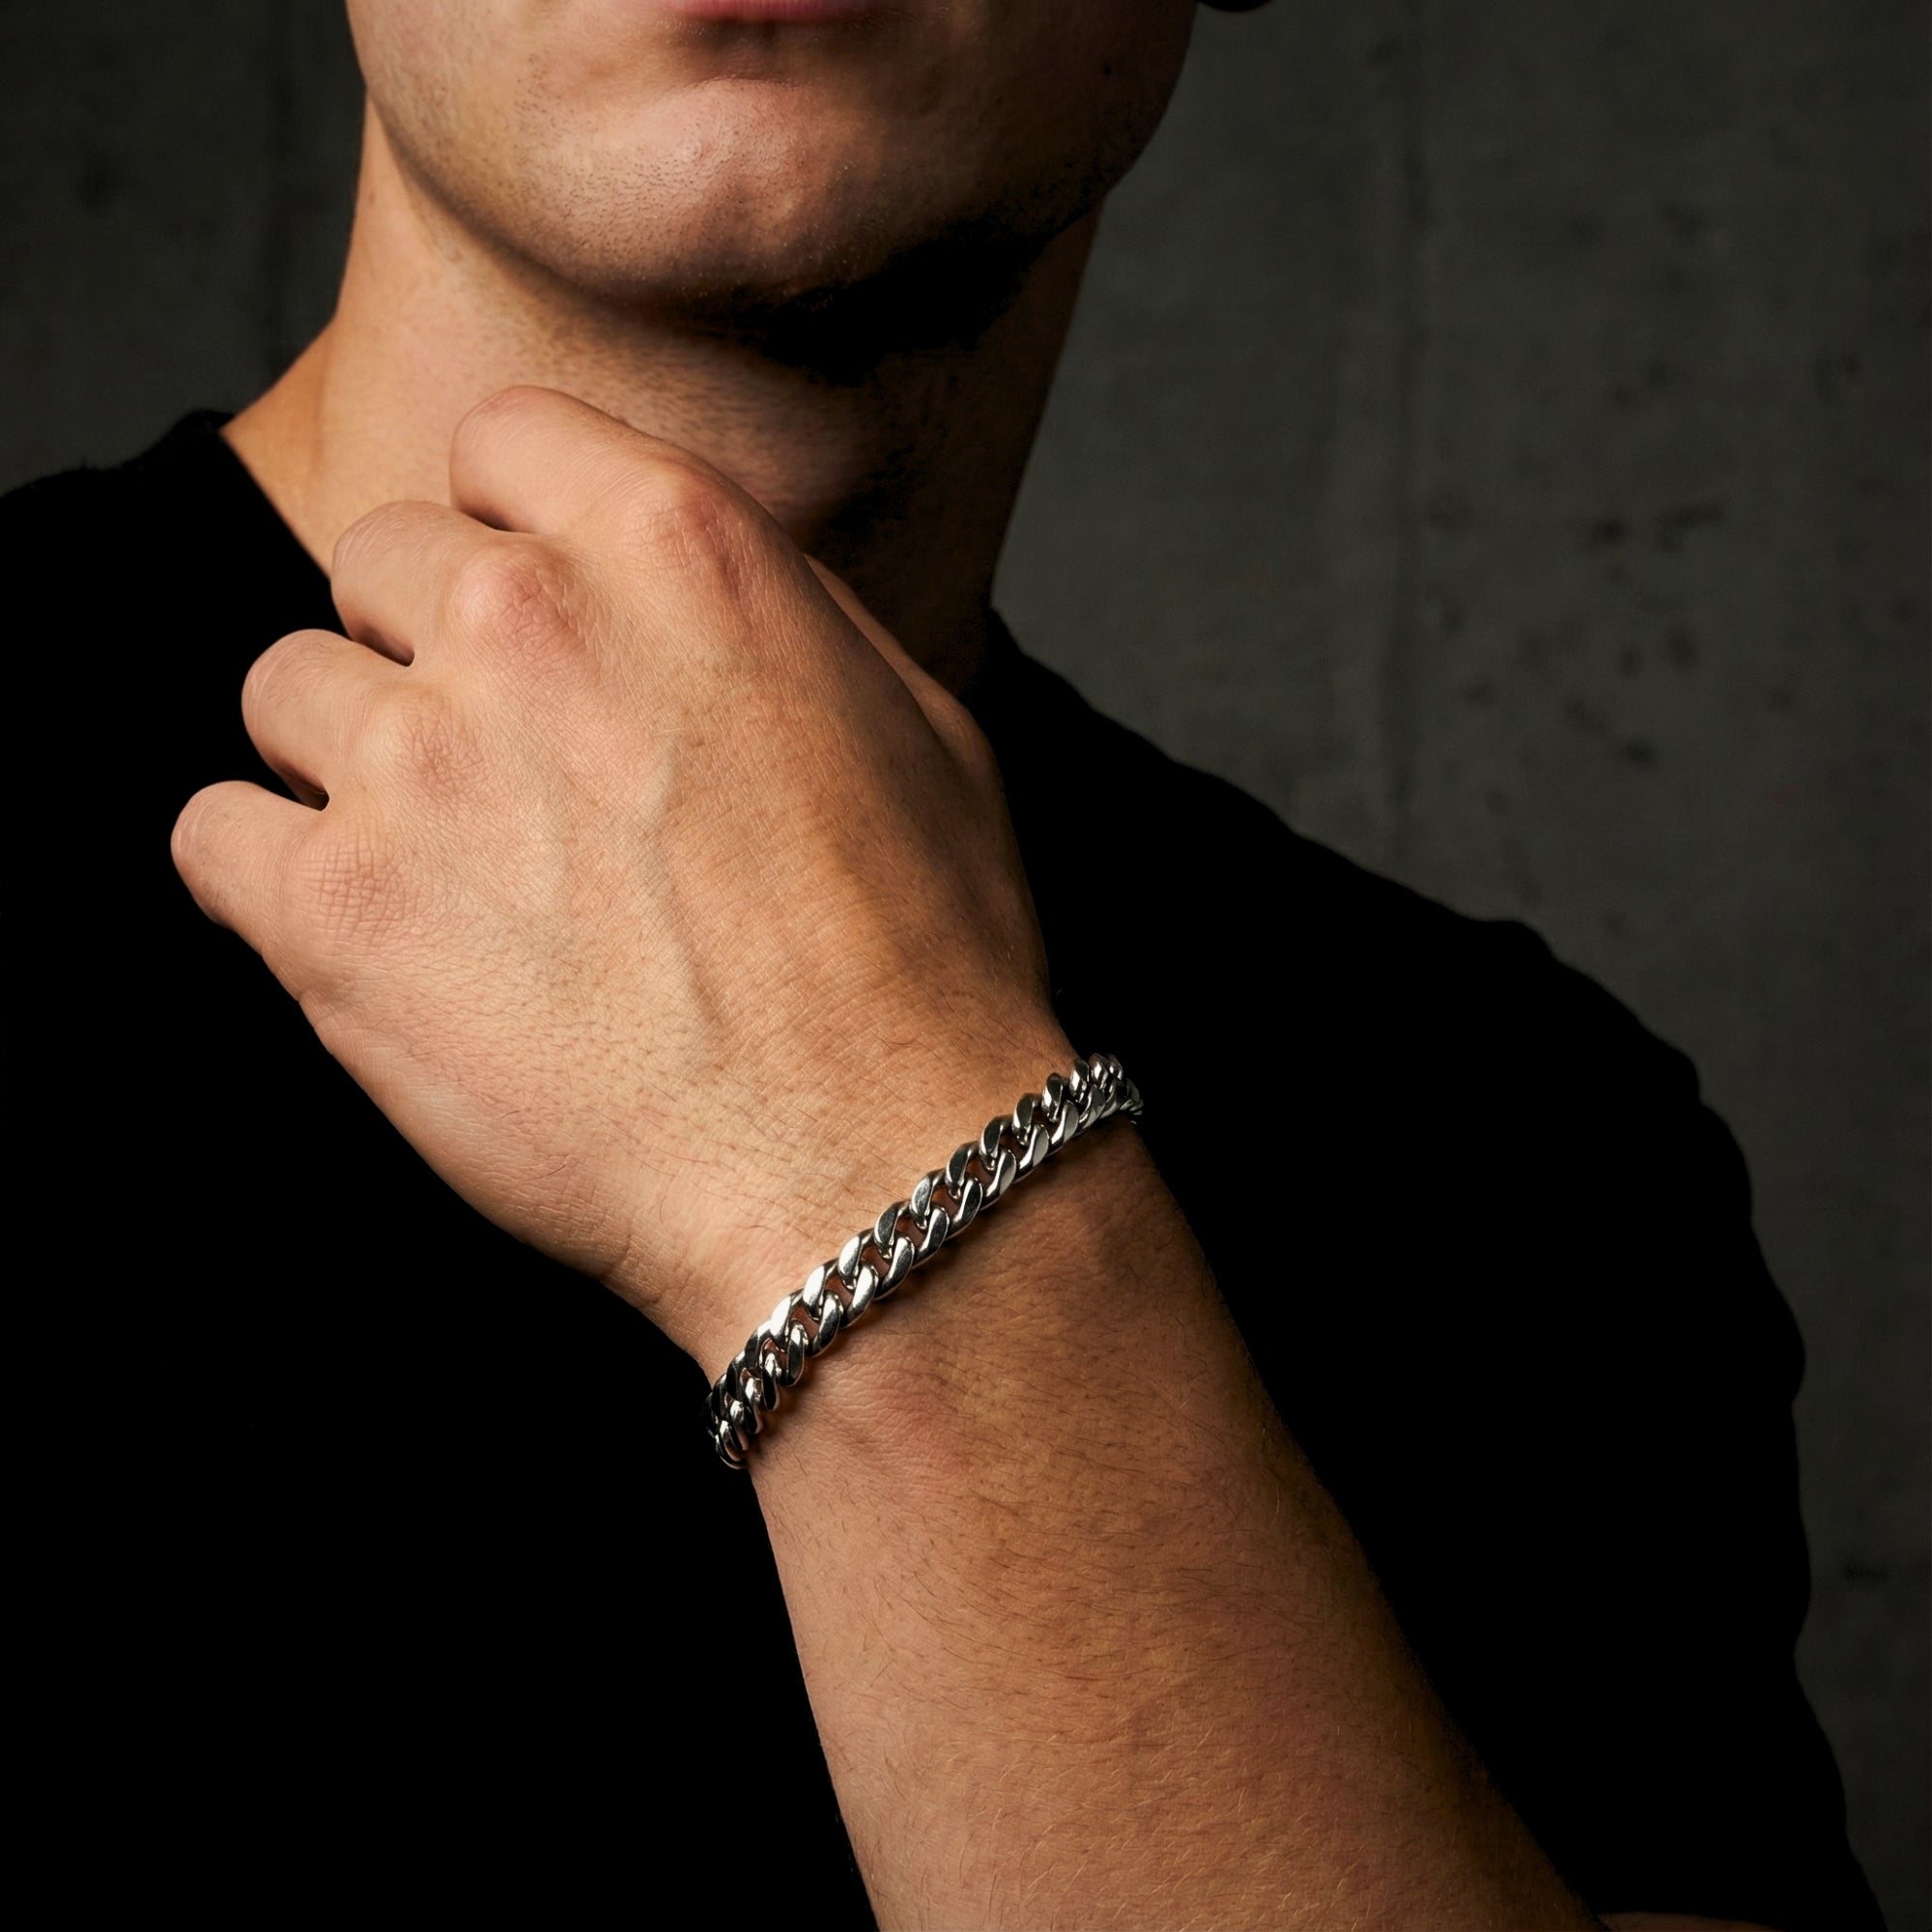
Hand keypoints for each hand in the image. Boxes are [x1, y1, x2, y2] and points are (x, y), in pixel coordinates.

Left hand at [172, 387, 1071, 1367]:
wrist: (873, 1162)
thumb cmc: (921, 962)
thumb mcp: (914, 725)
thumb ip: (770, 616)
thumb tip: (679, 592)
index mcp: (675, 544)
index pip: (500, 439)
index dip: (507, 525)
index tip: (526, 611)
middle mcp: (528, 620)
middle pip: (379, 558)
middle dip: (428, 648)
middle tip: (504, 770)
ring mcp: (419, 760)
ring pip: (286, 688)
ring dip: (350, 763)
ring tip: (447, 869)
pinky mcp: (335, 910)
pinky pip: (213, 834)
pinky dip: (268, 879)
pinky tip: (366, 931)